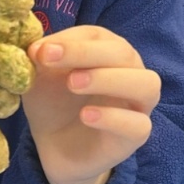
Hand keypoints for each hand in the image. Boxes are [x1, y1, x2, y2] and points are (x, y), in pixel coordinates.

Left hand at [21, 26, 159, 183]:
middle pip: (123, 53)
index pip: (98, 36)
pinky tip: (86, 116)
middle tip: (51, 60)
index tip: (40, 51)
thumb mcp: (39, 78)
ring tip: (73, 84)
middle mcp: (131, 71)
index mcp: (108, 50)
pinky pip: (139, 124)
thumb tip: (37, 48)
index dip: (70, 41)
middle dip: (85, 53)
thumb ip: (39, 61)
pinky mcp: (136, 135)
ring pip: (146, 84)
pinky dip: (114, 118)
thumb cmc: (53, 103)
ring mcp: (138, 104)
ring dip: (109, 79)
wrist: (54, 147)